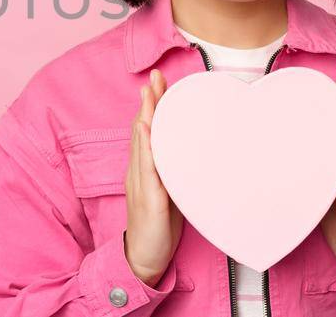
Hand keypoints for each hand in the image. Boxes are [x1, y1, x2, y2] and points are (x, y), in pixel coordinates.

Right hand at [124, 69, 185, 286]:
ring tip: (150, 94)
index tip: (160, 83)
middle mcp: (140, 172)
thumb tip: (196, 154)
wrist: (144, 258)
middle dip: (149, 102)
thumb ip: (177, 173)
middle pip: (143, 130)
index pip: (149, 131)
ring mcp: (141, 184)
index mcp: (146, 170)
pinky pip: (146, 169)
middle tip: (155, 76)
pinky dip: (145, 147)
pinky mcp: (148, 198)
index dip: (153, 106)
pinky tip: (146, 130)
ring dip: (146, 116)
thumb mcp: (172, 194)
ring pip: (142, 144)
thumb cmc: (160, 228)